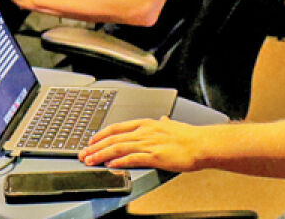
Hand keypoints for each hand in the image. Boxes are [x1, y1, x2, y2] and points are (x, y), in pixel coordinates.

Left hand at [78, 117, 205, 172]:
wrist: (201, 144)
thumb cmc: (188, 136)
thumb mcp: (171, 124)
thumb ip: (163, 123)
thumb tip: (162, 120)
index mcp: (146, 124)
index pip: (117, 127)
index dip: (102, 134)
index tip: (91, 140)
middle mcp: (144, 132)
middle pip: (113, 138)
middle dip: (95, 146)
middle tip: (83, 153)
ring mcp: (148, 144)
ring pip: (118, 148)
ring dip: (101, 154)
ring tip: (90, 160)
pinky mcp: (154, 157)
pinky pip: (132, 158)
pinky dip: (118, 161)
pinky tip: (109, 164)